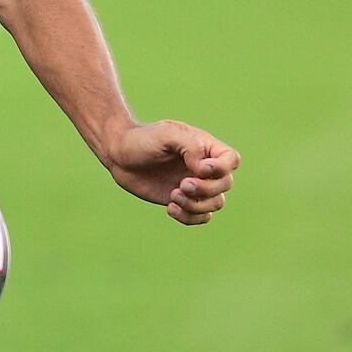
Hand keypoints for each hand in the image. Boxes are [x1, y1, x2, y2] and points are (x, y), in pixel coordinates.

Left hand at [102, 120, 239, 225]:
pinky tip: (170, 208)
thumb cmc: (143, 139)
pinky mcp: (182, 201)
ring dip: (197, 205)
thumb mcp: (166, 134)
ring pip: (216, 204)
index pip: (232, 160)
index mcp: (205, 148)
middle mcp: (203, 168)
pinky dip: (189, 217)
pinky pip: (200, 217)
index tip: (199, 169)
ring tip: (174, 196)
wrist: (119, 155)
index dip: (222, 169)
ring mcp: (194, 186)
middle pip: (226, 185)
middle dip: (206, 189)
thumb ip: (189, 146)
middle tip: (182, 184)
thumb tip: (203, 168)